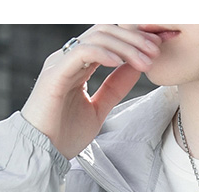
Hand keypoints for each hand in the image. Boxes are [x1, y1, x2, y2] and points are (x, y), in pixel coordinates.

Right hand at [20, 24, 163, 160]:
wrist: (41, 154)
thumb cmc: (64, 135)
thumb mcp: (99, 109)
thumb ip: (115, 87)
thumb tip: (135, 67)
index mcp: (78, 64)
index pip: (108, 39)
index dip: (134, 39)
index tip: (157, 48)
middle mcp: (68, 58)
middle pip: (105, 31)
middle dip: (134, 38)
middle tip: (156, 51)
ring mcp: (60, 63)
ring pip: (96, 37)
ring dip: (125, 46)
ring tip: (145, 61)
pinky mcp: (54, 75)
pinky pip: (81, 52)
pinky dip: (103, 53)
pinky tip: (120, 63)